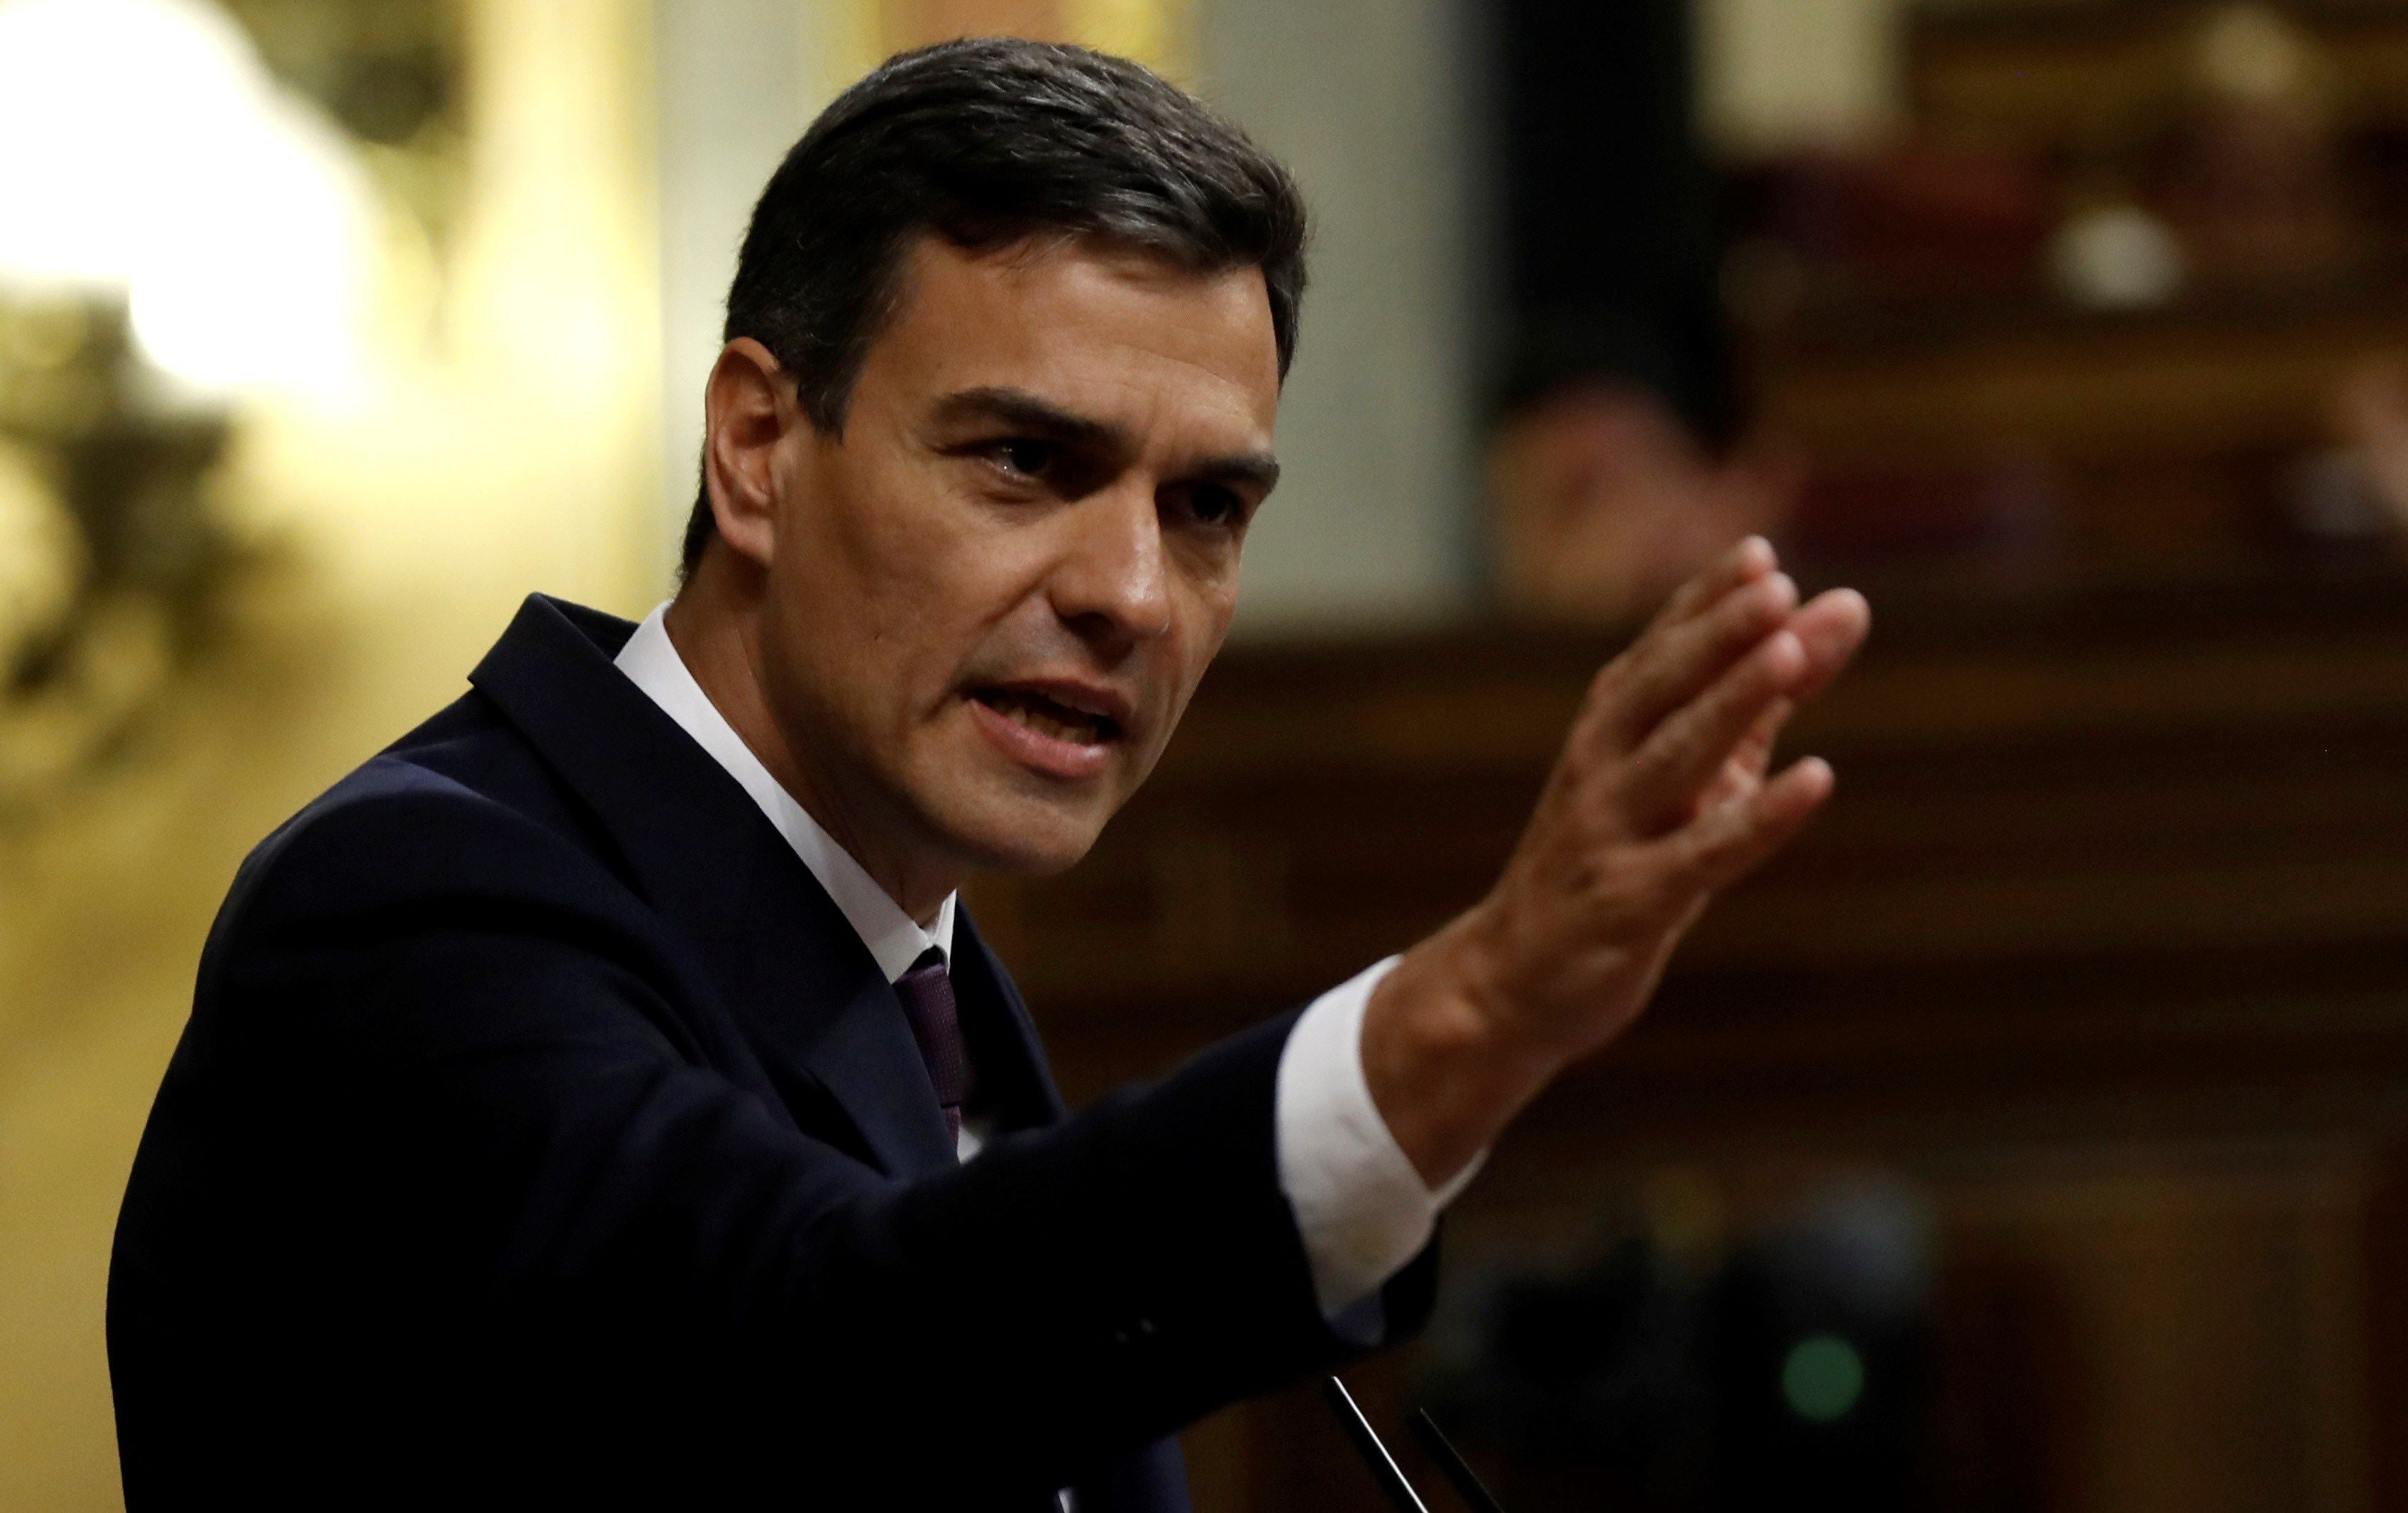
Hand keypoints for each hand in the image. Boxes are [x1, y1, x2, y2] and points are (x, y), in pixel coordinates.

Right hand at [1361, 538, 1869, 1184]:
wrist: (1512, 980)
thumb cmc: (1617, 859)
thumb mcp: (1692, 773)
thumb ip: (1764, 696)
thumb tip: (1842, 608)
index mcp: (1609, 727)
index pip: (1660, 649)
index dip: (1706, 602)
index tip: (1760, 554)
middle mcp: (1601, 767)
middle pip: (1659, 688)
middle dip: (1715, 634)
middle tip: (1774, 584)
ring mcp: (1612, 833)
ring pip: (1674, 757)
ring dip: (1730, 701)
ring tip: (1789, 653)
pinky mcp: (1632, 902)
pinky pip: (1703, 855)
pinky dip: (1760, 816)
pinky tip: (1816, 779)